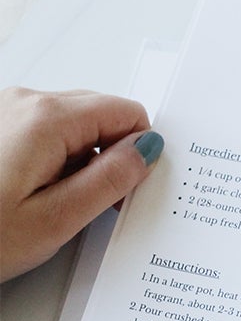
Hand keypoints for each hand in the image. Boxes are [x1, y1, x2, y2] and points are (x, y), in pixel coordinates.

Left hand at [0, 87, 161, 281]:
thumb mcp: (57, 219)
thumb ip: (111, 180)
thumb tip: (147, 150)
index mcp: (46, 119)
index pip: (127, 113)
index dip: (138, 153)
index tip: (123, 190)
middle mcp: (23, 102)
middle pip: (99, 114)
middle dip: (109, 156)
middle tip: (88, 204)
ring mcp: (3, 110)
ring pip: (70, 125)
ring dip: (77, 161)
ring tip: (49, 204)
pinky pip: (41, 131)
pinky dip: (51, 159)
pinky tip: (30, 195)